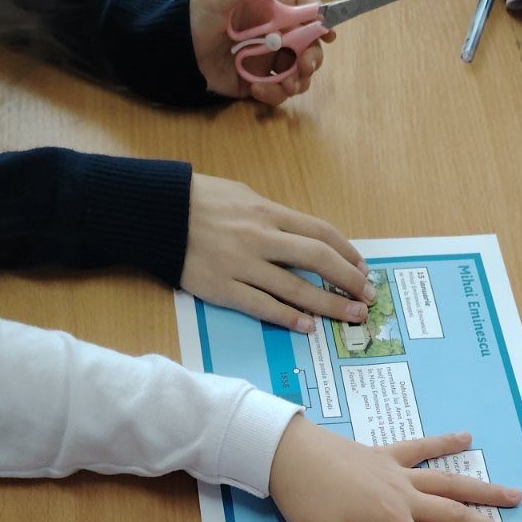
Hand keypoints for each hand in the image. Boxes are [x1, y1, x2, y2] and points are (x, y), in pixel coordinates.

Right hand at [182, 174, 372, 328]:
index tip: (363, 269)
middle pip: (317, 260)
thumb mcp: (241, 196)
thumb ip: (272, 216)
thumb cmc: (198, 200)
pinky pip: (262, 306)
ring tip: (350, 316)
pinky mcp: (223, 288)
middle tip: (367, 298)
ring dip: (327, 305)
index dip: (347, 253)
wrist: (154, 214)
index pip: (320, 233)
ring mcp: (242, 265)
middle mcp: (260, 238)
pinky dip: (287, 317)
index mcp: (267, 212)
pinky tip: (307, 326)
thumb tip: (301, 237)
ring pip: (295, 288)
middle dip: (348, 280)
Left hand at [188, 0, 332, 104]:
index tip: (327, 32)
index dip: (319, 19)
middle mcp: (274, 33)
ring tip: (287, 85)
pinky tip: (257, 89)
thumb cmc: (197, 14)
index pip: (304, 9)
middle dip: (313, 57)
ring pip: (298, 73)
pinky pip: (277, 92)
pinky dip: (273, 94)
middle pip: (308, 46)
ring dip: (298, 81)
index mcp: (270, 7)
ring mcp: (267, 60)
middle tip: (306, 66)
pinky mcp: (258, 82)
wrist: (176, 49)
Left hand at [268, 416, 521, 521]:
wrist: (285, 452)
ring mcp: (397, 473)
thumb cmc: (304, 503)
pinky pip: (420, 448)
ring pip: (450, 483)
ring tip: (515, 496)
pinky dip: (444, 443)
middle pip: (458, 518)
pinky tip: (465, 438)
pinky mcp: (385, 454)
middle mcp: (405, 498)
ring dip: (483, 491)